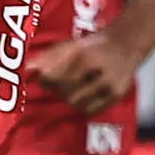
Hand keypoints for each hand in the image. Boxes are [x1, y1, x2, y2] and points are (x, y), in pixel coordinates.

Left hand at [29, 32, 145, 116]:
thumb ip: (48, 57)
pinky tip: (85, 94)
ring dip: (70, 97)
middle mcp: (97, 70)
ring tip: (74, 87)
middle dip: (58, 89)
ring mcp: (108, 84)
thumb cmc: (93, 45)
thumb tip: (27, 71)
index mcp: (83, 55)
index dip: (46, 80)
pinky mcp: (116, 95)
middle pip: (64, 92)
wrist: (127, 44)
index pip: (53, 77)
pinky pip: (90, 110)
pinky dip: (83, 105)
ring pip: (76, 103)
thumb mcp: (70, 45)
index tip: (46, 78)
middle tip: (62, 82)